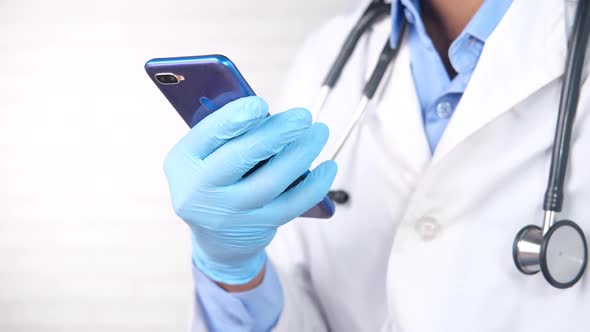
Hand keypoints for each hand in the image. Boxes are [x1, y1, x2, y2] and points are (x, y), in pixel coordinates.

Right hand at [164, 96, 336, 284]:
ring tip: (319, 132)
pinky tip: (328, 167)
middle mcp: (200, 190)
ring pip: (271, 181)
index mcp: (183, 160)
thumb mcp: (204, 155)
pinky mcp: (258, 226)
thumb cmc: (214, 177)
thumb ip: (227, 133)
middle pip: (242, 157)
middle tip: (303, 116)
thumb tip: (270, 113)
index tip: (261, 104)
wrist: (216, 238)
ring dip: (301, 153)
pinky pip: (292, 204)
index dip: (235, 119)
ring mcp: (230, 212)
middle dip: (276, 133)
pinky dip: (314, 185)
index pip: (208, 135)